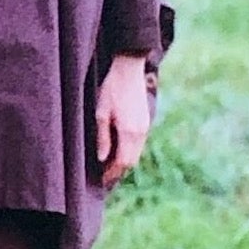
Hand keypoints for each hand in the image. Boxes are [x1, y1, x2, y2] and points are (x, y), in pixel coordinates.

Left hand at [96, 52, 153, 188]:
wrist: (130, 69)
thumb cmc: (112, 89)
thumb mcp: (101, 113)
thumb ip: (103, 138)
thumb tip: (102, 159)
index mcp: (129, 131)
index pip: (122, 162)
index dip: (112, 173)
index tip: (102, 179)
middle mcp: (140, 132)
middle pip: (131, 161)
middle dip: (118, 170)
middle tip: (105, 175)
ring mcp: (146, 126)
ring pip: (136, 153)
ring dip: (124, 161)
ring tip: (109, 165)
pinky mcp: (146, 120)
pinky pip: (139, 143)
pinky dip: (129, 151)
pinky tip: (118, 149)